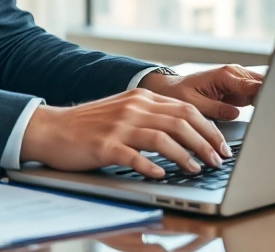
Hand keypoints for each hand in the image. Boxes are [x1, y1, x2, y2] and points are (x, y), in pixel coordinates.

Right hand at [19, 89, 231, 177]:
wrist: (52, 128)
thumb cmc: (90, 125)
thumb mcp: (124, 112)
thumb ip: (151, 117)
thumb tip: (187, 131)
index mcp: (141, 98)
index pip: (186, 110)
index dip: (209, 128)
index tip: (222, 146)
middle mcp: (133, 108)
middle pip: (180, 122)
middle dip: (205, 143)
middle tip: (217, 160)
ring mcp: (118, 127)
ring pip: (162, 138)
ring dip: (185, 156)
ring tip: (197, 169)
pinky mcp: (104, 146)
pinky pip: (133, 156)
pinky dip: (150, 166)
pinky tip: (161, 175)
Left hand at [137, 64, 265, 120]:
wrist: (171, 89)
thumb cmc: (178, 93)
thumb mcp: (193, 104)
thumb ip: (215, 108)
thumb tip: (235, 113)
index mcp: (226, 75)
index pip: (255, 85)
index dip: (268, 96)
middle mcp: (235, 74)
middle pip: (264, 84)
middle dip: (272, 97)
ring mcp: (238, 81)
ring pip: (263, 89)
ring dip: (268, 101)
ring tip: (272, 116)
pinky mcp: (238, 89)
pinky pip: (256, 95)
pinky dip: (261, 103)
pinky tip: (263, 114)